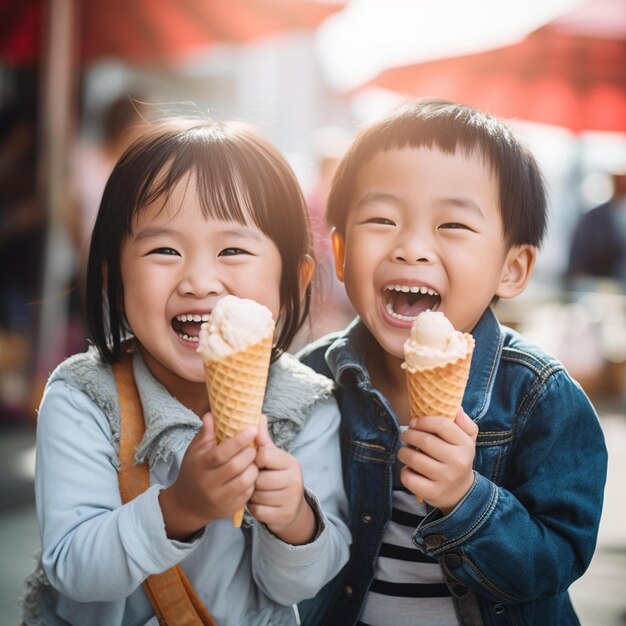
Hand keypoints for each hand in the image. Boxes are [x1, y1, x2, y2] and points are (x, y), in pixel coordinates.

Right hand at [159, 412, 257, 539]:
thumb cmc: (194, 470)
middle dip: (250, 452)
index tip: (252, 429)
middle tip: (254, 445)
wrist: (187, 504)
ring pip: (245, 480)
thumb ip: (205, 433)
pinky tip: (251, 473)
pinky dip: (253, 481)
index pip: (221, 453)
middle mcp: (209, 483)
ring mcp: (220, 498)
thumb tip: (211, 414)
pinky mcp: (229, 508)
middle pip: (236, 466)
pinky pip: (248, 493)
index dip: (238, 441)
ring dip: (254, 467)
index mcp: (200, 465)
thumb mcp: (195, 451)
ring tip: (253, 459)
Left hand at [248, 414, 315, 544]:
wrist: (292, 509)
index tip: (256, 463)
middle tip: (256, 480)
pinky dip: (255, 508)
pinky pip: (257, 510)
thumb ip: (263, 439)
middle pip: (258, 477)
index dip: (254, 459)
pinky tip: (260, 503)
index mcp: (291, 462)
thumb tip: (258, 415)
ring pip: (256, 495)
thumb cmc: (277, 477)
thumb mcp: (273, 458)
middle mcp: (294, 479)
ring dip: (252, 495)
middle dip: (252, 480)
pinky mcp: (283, 516)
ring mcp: (290, 499)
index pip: (264, 454)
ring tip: (258, 491)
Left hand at [397, 408, 477, 513]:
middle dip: (409, 435)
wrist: (460, 492)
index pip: (443, 425)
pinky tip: (409, 469)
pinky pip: (409, 478)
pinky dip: (404, 471)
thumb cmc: (458, 458)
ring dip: (403, 452)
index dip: (423, 421)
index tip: (414, 422)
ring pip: (413, 459)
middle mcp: (458, 462)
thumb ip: (463, 422)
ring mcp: (445, 479)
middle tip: (405, 435)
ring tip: (405, 451)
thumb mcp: (466, 439)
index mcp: (466, 445)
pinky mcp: (433, 493)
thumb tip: (457, 407)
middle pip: (425, 441)